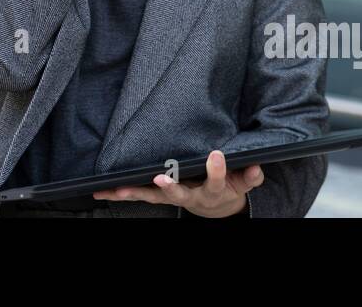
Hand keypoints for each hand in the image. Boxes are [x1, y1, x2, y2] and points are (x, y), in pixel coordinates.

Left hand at [92, 152, 262, 216]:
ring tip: (118, 190)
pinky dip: (122, 193)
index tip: (216, 155)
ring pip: (153, 197)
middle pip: (180, 195)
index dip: (216, 170)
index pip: (216, 181)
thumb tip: (256, 165)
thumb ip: (250, 175)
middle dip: (171, 187)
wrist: (217, 206)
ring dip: (135, 193)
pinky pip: (139, 194)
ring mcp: (173, 197)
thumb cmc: (229, 186)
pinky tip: (104, 191)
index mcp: (213, 191)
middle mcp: (191, 197)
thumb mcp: (243, 182)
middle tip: (161, 178)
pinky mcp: (159, 195)